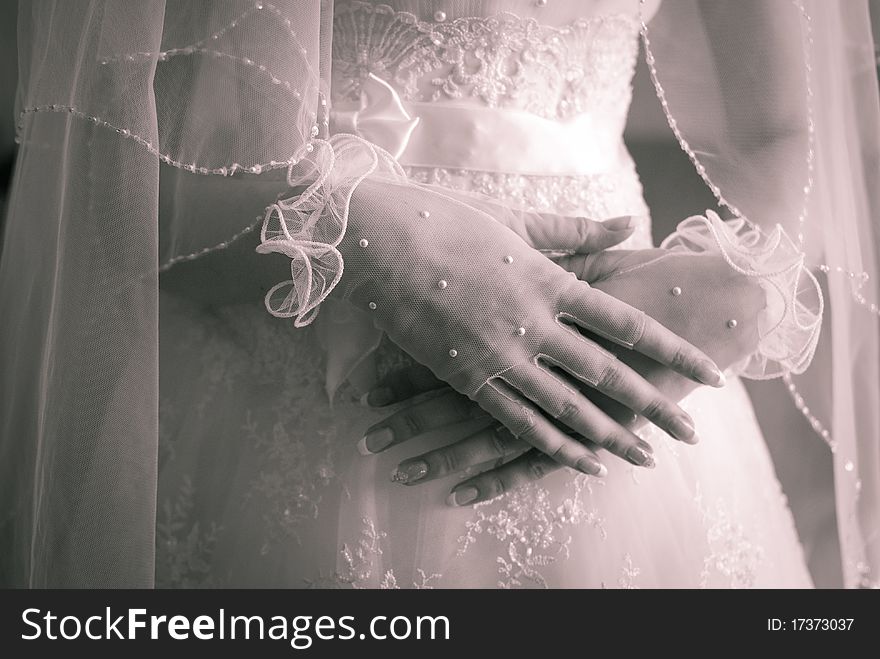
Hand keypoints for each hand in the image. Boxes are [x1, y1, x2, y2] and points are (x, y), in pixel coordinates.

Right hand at [364, 248, 764, 504]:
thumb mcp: (517, 222)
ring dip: (608, 436)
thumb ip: (577, 231)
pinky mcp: (466, 376)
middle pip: (606, 373)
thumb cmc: (449, 221)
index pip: (626, 323)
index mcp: (549, 280)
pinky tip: (581, 462)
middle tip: (690, 433)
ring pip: (565, 407)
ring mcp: (499, 354)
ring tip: (645, 458)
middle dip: (653, 406)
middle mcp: (532, 323)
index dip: (671, 349)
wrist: (380, 241)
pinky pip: (516, 419)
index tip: (708, 371)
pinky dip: (551, 443)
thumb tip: (628, 222)